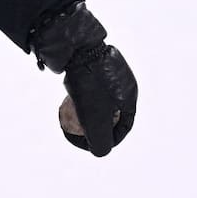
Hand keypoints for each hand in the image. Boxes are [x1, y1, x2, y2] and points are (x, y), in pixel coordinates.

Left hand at [30, 2, 136, 156]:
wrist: (73, 44)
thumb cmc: (88, 82)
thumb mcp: (94, 118)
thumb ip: (100, 141)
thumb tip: (99, 153)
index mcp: (130, 94)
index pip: (124, 125)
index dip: (110, 139)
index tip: (95, 145)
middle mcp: (123, 80)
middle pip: (111, 110)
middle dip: (97, 124)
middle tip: (82, 131)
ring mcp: (108, 68)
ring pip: (98, 96)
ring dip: (87, 109)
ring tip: (72, 116)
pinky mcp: (91, 60)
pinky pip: (89, 83)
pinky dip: (80, 93)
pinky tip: (67, 97)